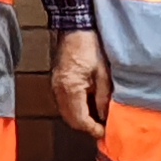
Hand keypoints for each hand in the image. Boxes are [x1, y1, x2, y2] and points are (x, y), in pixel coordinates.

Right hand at [50, 27, 113, 141]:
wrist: (75, 27)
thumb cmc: (90, 46)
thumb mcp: (103, 73)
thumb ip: (103, 97)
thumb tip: (105, 115)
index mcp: (71, 88)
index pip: (80, 119)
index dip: (93, 129)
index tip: (105, 133)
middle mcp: (59, 90)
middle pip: (70, 120)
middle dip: (86, 127)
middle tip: (102, 128)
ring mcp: (55, 85)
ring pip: (66, 113)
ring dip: (80, 119)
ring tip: (97, 118)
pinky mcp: (56, 81)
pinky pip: (64, 103)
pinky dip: (75, 109)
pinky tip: (88, 106)